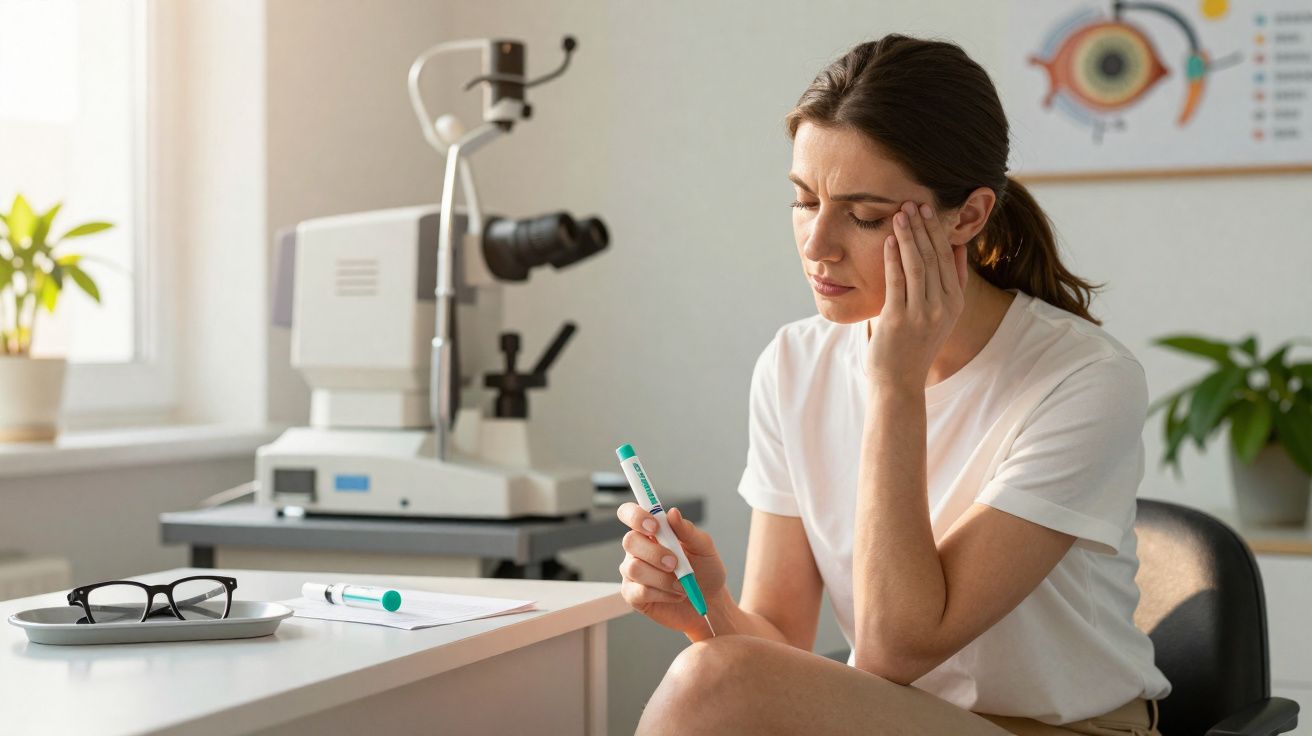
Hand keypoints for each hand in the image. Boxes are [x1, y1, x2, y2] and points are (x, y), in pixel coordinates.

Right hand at [616, 503, 725, 636]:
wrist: (710, 601)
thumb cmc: (706, 570)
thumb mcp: (704, 547)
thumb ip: (687, 530)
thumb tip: (673, 513)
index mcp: (652, 531)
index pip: (629, 513)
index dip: (636, 516)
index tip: (655, 526)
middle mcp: (638, 549)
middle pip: (629, 541)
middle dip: (655, 553)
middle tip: (676, 563)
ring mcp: (633, 572)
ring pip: (634, 568)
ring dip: (662, 578)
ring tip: (682, 584)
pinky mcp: (633, 595)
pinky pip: (639, 592)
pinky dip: (663, 594)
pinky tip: (675, 594)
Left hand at [866, 201, 969, 386]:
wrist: (900, 381)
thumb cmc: (915, 344)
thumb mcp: (942, 314)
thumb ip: (952, 283)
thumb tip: (958, 248)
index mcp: (955, 303)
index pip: (949, 258)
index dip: (937, 232)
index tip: (928, 210)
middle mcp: (943, 307)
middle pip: (934, 257)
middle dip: (923, 227)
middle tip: (912, 203)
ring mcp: (922, 314)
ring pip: (917, 265)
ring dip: (908, 236)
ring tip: (899, 214)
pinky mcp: (899, 319)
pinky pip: (897, 281)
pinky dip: (893, 258)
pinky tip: (889, 240)